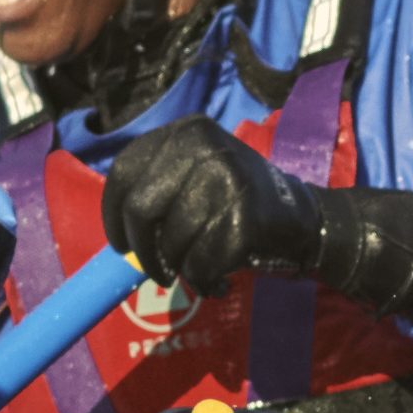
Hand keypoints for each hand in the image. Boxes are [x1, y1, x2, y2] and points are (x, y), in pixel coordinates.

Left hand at [100, 113, 293, 297]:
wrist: (300, 215)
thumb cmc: (234, 201)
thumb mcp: (196, 174)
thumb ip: (157, 191)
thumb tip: (121, 241)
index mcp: (185, 132)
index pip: (124, 171)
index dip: (113, 214)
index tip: (120, 244)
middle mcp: (204, 146)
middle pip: (140, 209)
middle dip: (143, 251)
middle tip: (157, 272)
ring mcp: (227, 178)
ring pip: (171, 241)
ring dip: (179, 268)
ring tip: (198, 269)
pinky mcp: (245, 214)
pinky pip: (201, 262)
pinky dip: (204, 280)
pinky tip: (218, 278)